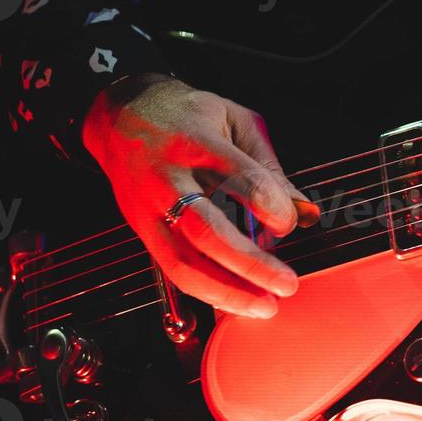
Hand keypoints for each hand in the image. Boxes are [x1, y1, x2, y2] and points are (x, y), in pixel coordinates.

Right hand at [82, 74, 313, 318]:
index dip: (272, 207)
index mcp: (197, 142)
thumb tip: (303, 211)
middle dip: (252, 264)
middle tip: (287, 284)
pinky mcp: (141, 230)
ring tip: (264, 306)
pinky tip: (234, 301)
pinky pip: (172, 270)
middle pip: (209, 230)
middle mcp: (168, 179)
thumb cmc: (187, 115)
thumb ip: (270, 166)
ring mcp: (149, 209)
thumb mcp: (235, 121)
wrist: (118, 114)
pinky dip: (206, 291)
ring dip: (227, 291)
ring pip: (184, 261)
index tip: (291, 222)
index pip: (241, 179)